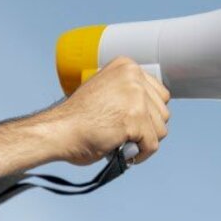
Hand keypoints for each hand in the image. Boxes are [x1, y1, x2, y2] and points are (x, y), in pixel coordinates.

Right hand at [44, 56, 170, 165]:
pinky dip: (142, 154)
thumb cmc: (76, 117)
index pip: (160, 94)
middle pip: (163, 111)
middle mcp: (134, 77)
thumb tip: (153, 108)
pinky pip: (152, 144)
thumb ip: (128, 92)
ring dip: (144, 141)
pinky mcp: (135, 119)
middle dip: (148, 128)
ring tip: (124, 142)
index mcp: (127, 66)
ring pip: (160, 128)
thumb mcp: (106, 90)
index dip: (148, 113)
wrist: (57, 131)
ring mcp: (136, 97)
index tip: (134, 121)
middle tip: (128, 135)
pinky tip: (127, 153)